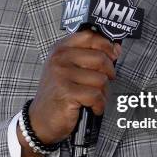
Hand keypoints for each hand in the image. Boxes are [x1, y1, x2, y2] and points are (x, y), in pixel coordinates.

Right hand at [17, 30, 120, 156]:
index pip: (90, 36)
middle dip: (108, 73)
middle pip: (100, 58)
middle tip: (103, 83)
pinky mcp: (66, 92)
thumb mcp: (68, 69)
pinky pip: (96, 95)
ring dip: (103, 93)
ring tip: (92, 98)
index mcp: (60, 49)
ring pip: (101, 79)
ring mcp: (62, 75)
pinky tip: (91, 107)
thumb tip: (116, 48)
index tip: (113, 54)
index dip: (106, 45)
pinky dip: (99, 105)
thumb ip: (90, 56)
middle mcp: (59, 59)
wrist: (40, 120)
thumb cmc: (58, 94)